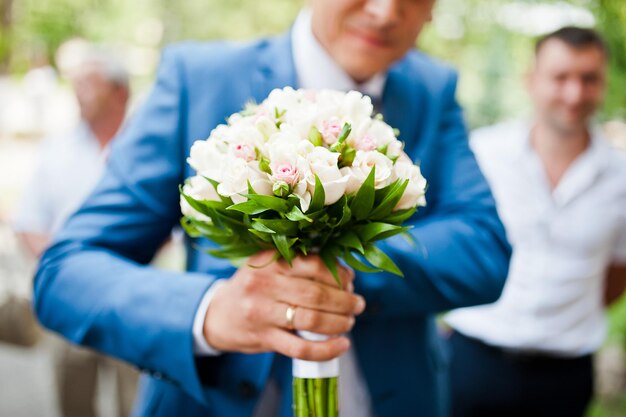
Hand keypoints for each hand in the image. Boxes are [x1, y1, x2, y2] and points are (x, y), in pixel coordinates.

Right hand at [203, 251, 364, 360]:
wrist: (218, 315)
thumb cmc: (254, 288)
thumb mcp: (269, 267)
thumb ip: (300, 266)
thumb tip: (345, 275)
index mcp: (270, 261)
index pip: (313, 264)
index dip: (338, 274)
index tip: (350, 281)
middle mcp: (264, 284)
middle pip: (316, 294)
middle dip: (345, 301)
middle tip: (358, 305)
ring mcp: (262, 313)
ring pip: (311, 320)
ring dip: (339, 323)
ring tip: (350, 322)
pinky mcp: (264, 338)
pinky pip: (301, 348)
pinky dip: (326, 349)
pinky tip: (341, 346)